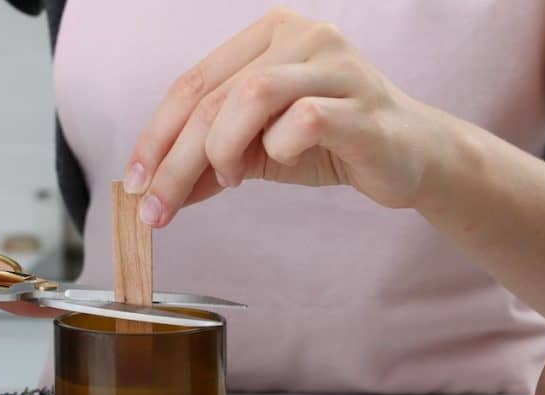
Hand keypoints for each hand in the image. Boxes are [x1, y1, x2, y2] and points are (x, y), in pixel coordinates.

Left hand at [124, 8, 449, 226]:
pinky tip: (280, 162)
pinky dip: (277, 149)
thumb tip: (152, 194)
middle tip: (156, 208)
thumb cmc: (328, 142)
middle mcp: (301, 36)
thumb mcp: (256, 150)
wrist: (410, 157)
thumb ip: (207, 162)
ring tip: (229, 179)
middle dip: (174, 160)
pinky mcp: (361, 103)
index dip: (155, 135)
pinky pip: (301, 120)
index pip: (192, 82)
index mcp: (268, 36)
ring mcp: (335, 64)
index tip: (134, 182)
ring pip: (249, 97)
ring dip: (222, 150)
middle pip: (212, 97)